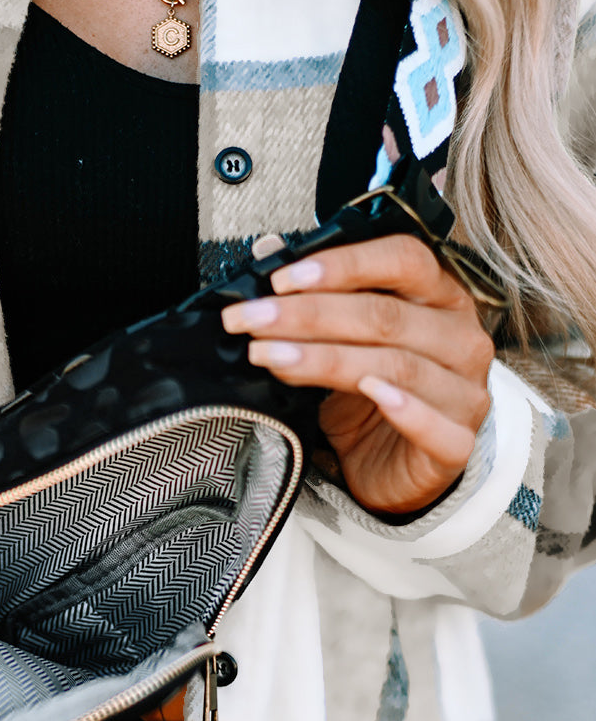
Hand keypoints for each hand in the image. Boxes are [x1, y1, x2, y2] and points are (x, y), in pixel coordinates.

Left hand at [221, 234, 494, 514]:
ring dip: (327, 359)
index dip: (343, 265)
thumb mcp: (338, 343)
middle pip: (387, 315)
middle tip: (255, 321)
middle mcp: (460, 338)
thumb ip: (312, 297)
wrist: (391, 470)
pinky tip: (370, 392)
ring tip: (273, 358)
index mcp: (439, 297)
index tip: (282, 280)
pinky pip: (436, 424)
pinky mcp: (459, 442)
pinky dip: (404, 408)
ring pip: (399, 366)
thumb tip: (268, 251)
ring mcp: (465, 391)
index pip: (403, 260)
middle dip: (310, 315)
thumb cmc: (368, 400)